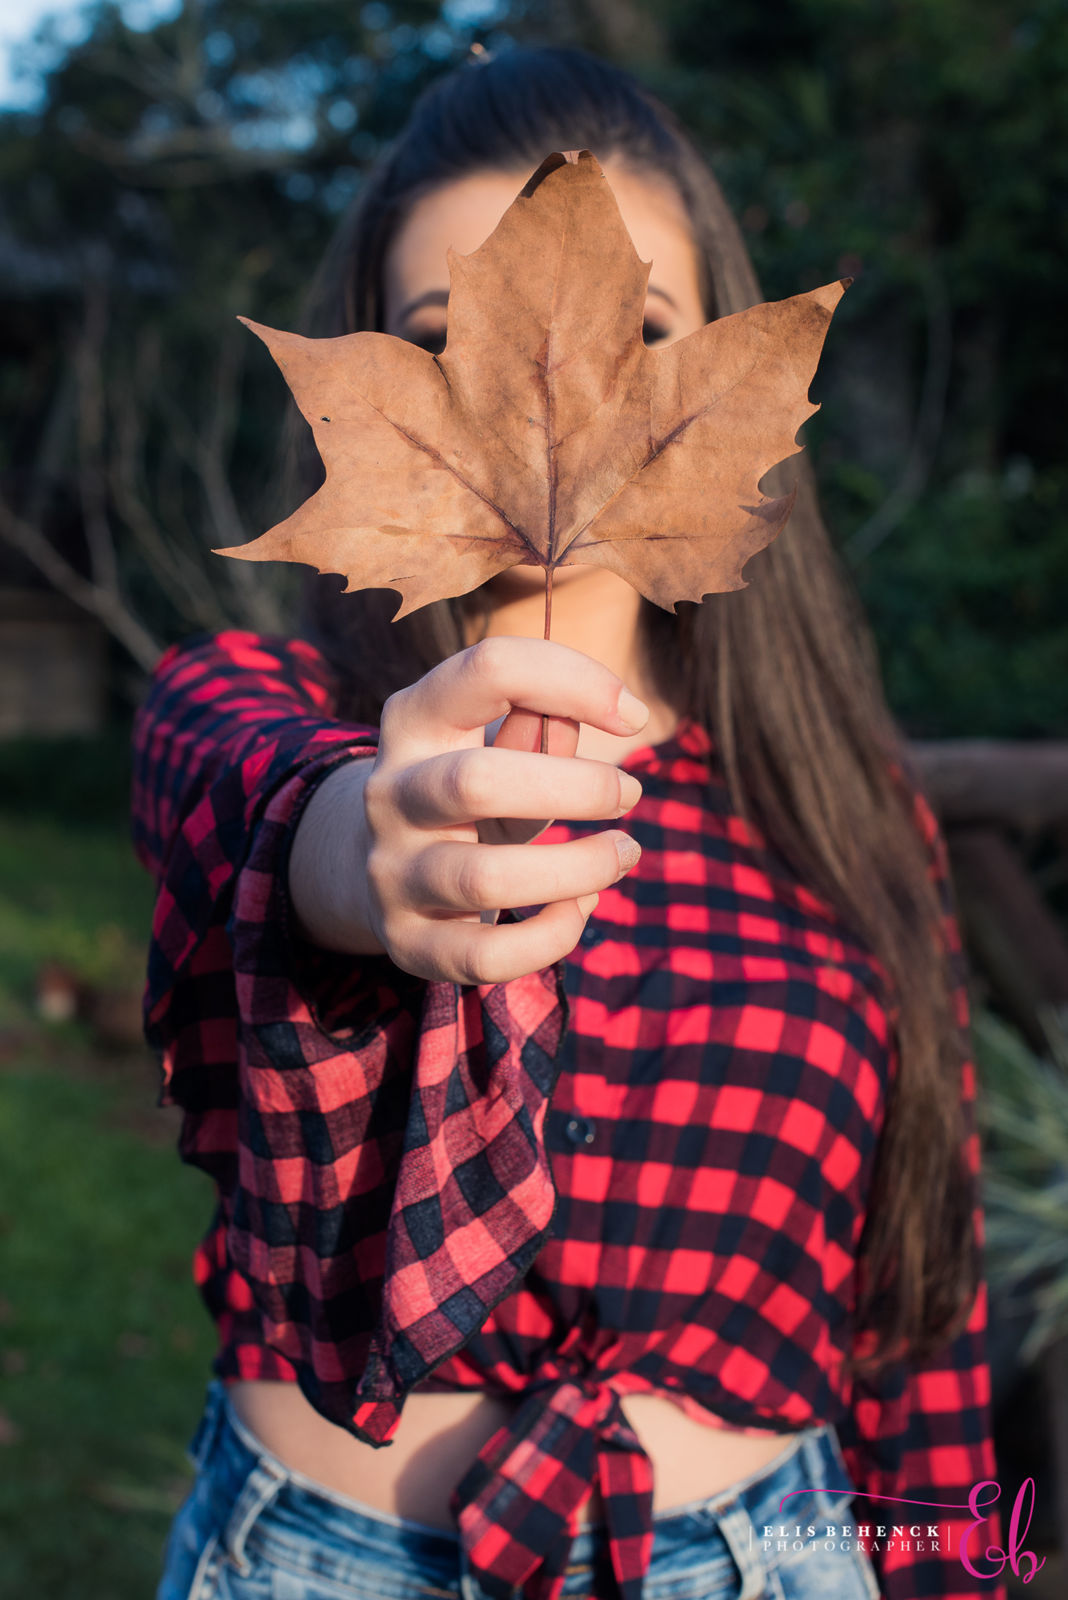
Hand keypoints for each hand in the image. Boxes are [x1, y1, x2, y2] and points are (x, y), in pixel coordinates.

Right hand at [288, 635, 646, 983]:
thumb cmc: (468, 794)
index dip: (574, 680)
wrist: (374, 868)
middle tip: (629, 794)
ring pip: (485, 878)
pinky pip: (485, 955)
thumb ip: (546, 721)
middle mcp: (389, 792)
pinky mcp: (405, 940)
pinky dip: (551, 936)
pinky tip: (579, 907)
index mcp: (414, 721)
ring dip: (578, 869)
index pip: (488, 669)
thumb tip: (615, 710)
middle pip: (478, 781)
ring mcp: (391, 870)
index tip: (632, 714)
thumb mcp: (495, 745)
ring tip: (622, 853)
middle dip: (577, 789)